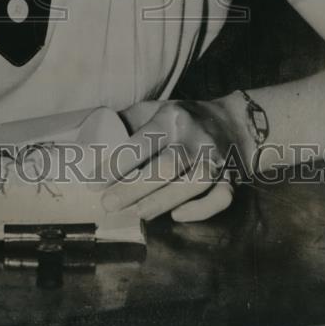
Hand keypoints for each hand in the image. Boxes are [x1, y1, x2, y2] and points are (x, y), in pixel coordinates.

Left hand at [102, 97, 247, 222]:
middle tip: (107, 204)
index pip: (141, 142)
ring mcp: (216, 159)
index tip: (94, 181)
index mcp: (171, 118)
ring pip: (193, 183)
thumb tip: (92, 145)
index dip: (116, 163)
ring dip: (162, 201)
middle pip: (165, 166)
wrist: (232, 122)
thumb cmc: (181, 118)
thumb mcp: (154, 109)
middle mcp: (195, 138)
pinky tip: (177, 216)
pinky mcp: (231, 178)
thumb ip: (126, 123)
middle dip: (133, 188)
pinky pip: (220, 198)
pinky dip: (200, 210)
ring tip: (136, 213)